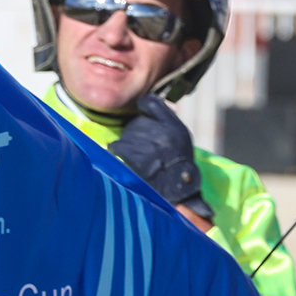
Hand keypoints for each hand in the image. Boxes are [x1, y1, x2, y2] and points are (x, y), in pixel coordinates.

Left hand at [114, 94, 211, 223]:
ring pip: (125, 134)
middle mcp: (161, 133)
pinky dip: (117, 152)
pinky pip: (116, 146)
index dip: (143, 107)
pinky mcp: (133, 157)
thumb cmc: (177, 166)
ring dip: (128, 145)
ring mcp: (147, 144)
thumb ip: (165, 119)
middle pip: (136, 121)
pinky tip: (127, 161)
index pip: (150, 102)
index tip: (142, 115)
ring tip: (141, 159)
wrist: (175, 193)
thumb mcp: (180, 138)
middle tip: (147, 150)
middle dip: (137, 133)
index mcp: (175, 127)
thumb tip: (144, 102)